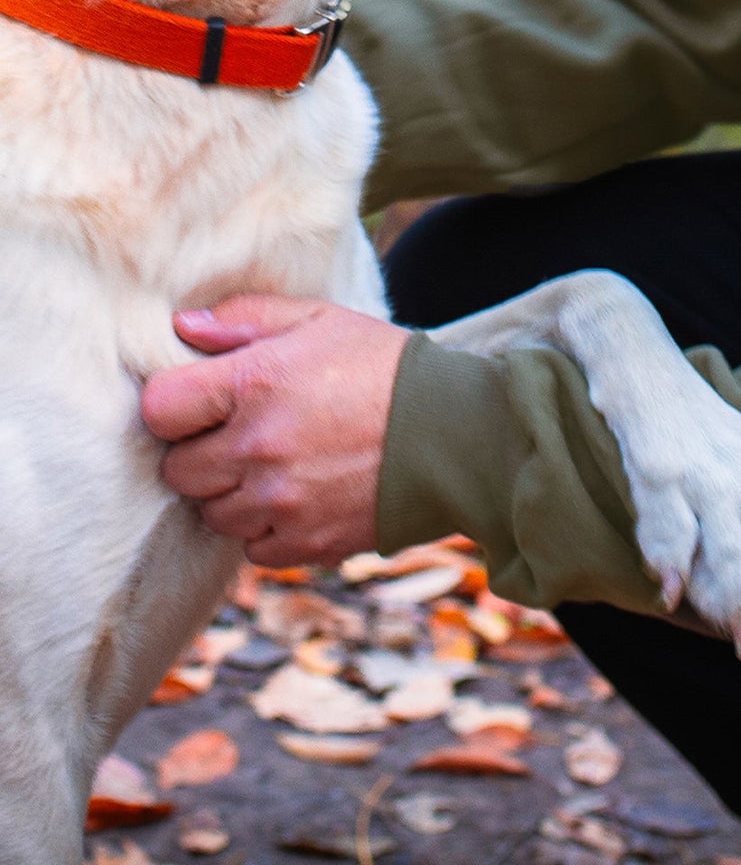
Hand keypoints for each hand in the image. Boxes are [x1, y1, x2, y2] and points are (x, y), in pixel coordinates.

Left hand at [141, 296, 408, 566]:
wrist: (454, 431)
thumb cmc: (383, 365)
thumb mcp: (319, 319)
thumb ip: (245, 317)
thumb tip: (183, 326)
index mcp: (255, 383)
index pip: (159, 410)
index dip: (175, 405)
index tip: (200, 402)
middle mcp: (257, 447)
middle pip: (178, 471)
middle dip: (201, 452)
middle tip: (242, 433)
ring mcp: (279, 502)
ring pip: (213, 514)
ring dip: (232, 493)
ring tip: (276, 465)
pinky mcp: (305, 542)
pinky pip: (253, 548)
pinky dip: (267, 529)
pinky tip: (299, 496)